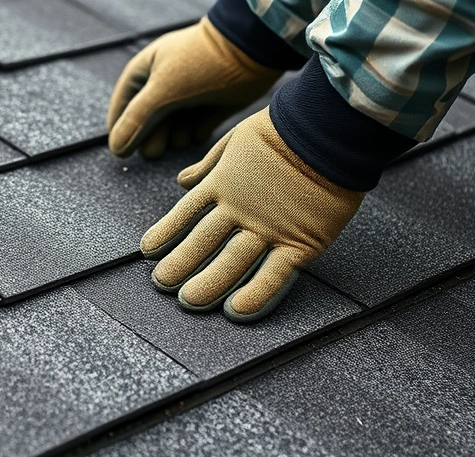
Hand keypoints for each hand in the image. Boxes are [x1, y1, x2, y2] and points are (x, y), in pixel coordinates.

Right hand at [107, 17, 280, 158]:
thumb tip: (116, 149)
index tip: (123, 150)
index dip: (121, 127)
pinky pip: (194, 129)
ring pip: (171, 128)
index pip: (123, 105)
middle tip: (155, 151)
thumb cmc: (201, 64)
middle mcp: (164, 84)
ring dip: (174, 137)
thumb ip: (136, 120)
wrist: (251, 51)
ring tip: (182, 137)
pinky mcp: (209, 107)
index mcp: (146, 71)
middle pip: (147, 121)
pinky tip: (199, 130)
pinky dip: (195, 134)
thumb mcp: (162, 91)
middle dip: (151, 136)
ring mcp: (187, 96)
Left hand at [141, 107, 364, 321]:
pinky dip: (256, 294)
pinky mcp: (300, 242)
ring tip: (189, 302)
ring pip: (232, 263)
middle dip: (179, 265)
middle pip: (202, 243)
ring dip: (208, 284)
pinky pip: (274, 274)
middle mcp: (240, 211)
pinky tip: (237, 311)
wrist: (327, 127)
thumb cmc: (285, 127)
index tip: (148, 251)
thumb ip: (209, 165)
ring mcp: (268, 229)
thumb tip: (182, 181)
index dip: (165, 233)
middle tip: (162, 284)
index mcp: (223, 184)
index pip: (185, 214)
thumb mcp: (236, 139)